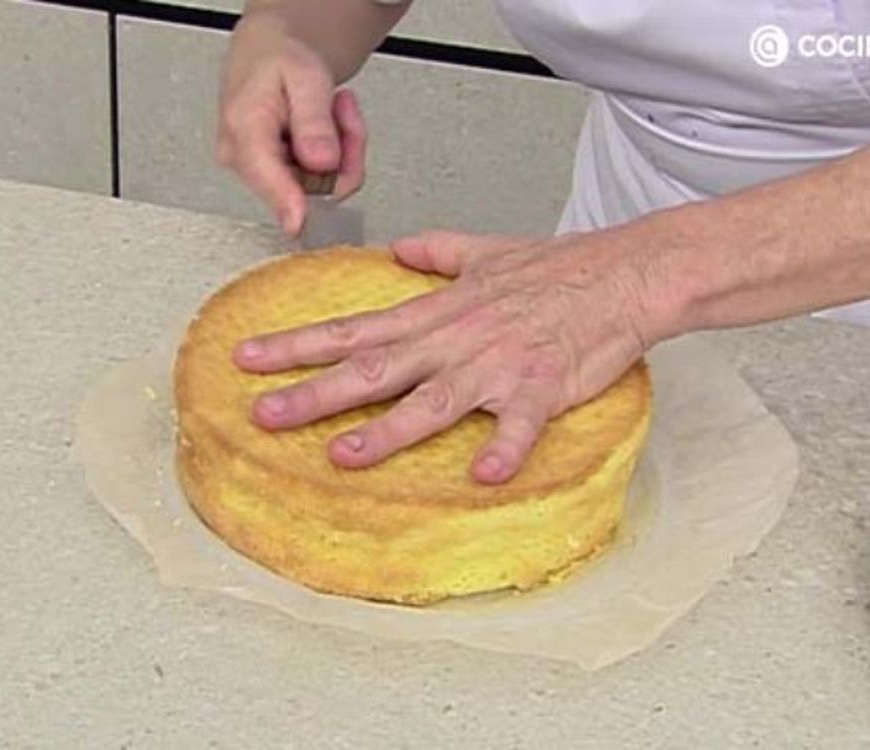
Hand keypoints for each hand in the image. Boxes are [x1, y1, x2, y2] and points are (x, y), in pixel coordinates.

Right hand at [217, 23, 365, 235]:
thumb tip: (321, 163)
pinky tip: (327, 128)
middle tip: (344, 108)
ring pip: (322, 186)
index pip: (265, 173)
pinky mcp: (276, 179)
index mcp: (244, 127)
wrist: (268, 56)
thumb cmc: (278, 60)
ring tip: (334, 109)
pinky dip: (337, 156)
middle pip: (307, 185)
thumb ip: (314, 120)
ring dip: (343, 151)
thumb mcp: (305, 76)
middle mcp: (244, 158)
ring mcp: (259, 172)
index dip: (287, 201)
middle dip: (342, 152)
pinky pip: (322, 183)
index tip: (298, 223)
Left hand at [232, 230, 669, 483]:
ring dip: (386, 430)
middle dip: (314, 393)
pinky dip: (504, 448)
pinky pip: (519, 425)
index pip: (355, 330)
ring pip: (431, 401)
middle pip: (374, 370)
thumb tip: (400, 248)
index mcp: (437, 313)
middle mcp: (454, 340)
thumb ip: (438, 252)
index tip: (248, 356)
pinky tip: (484, 475)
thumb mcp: (487, 251)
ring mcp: (495, 366)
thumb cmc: (557, 267)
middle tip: (262, 414)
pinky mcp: (540, 388)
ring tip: (341, 454)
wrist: (621, 274)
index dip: (298, 344)